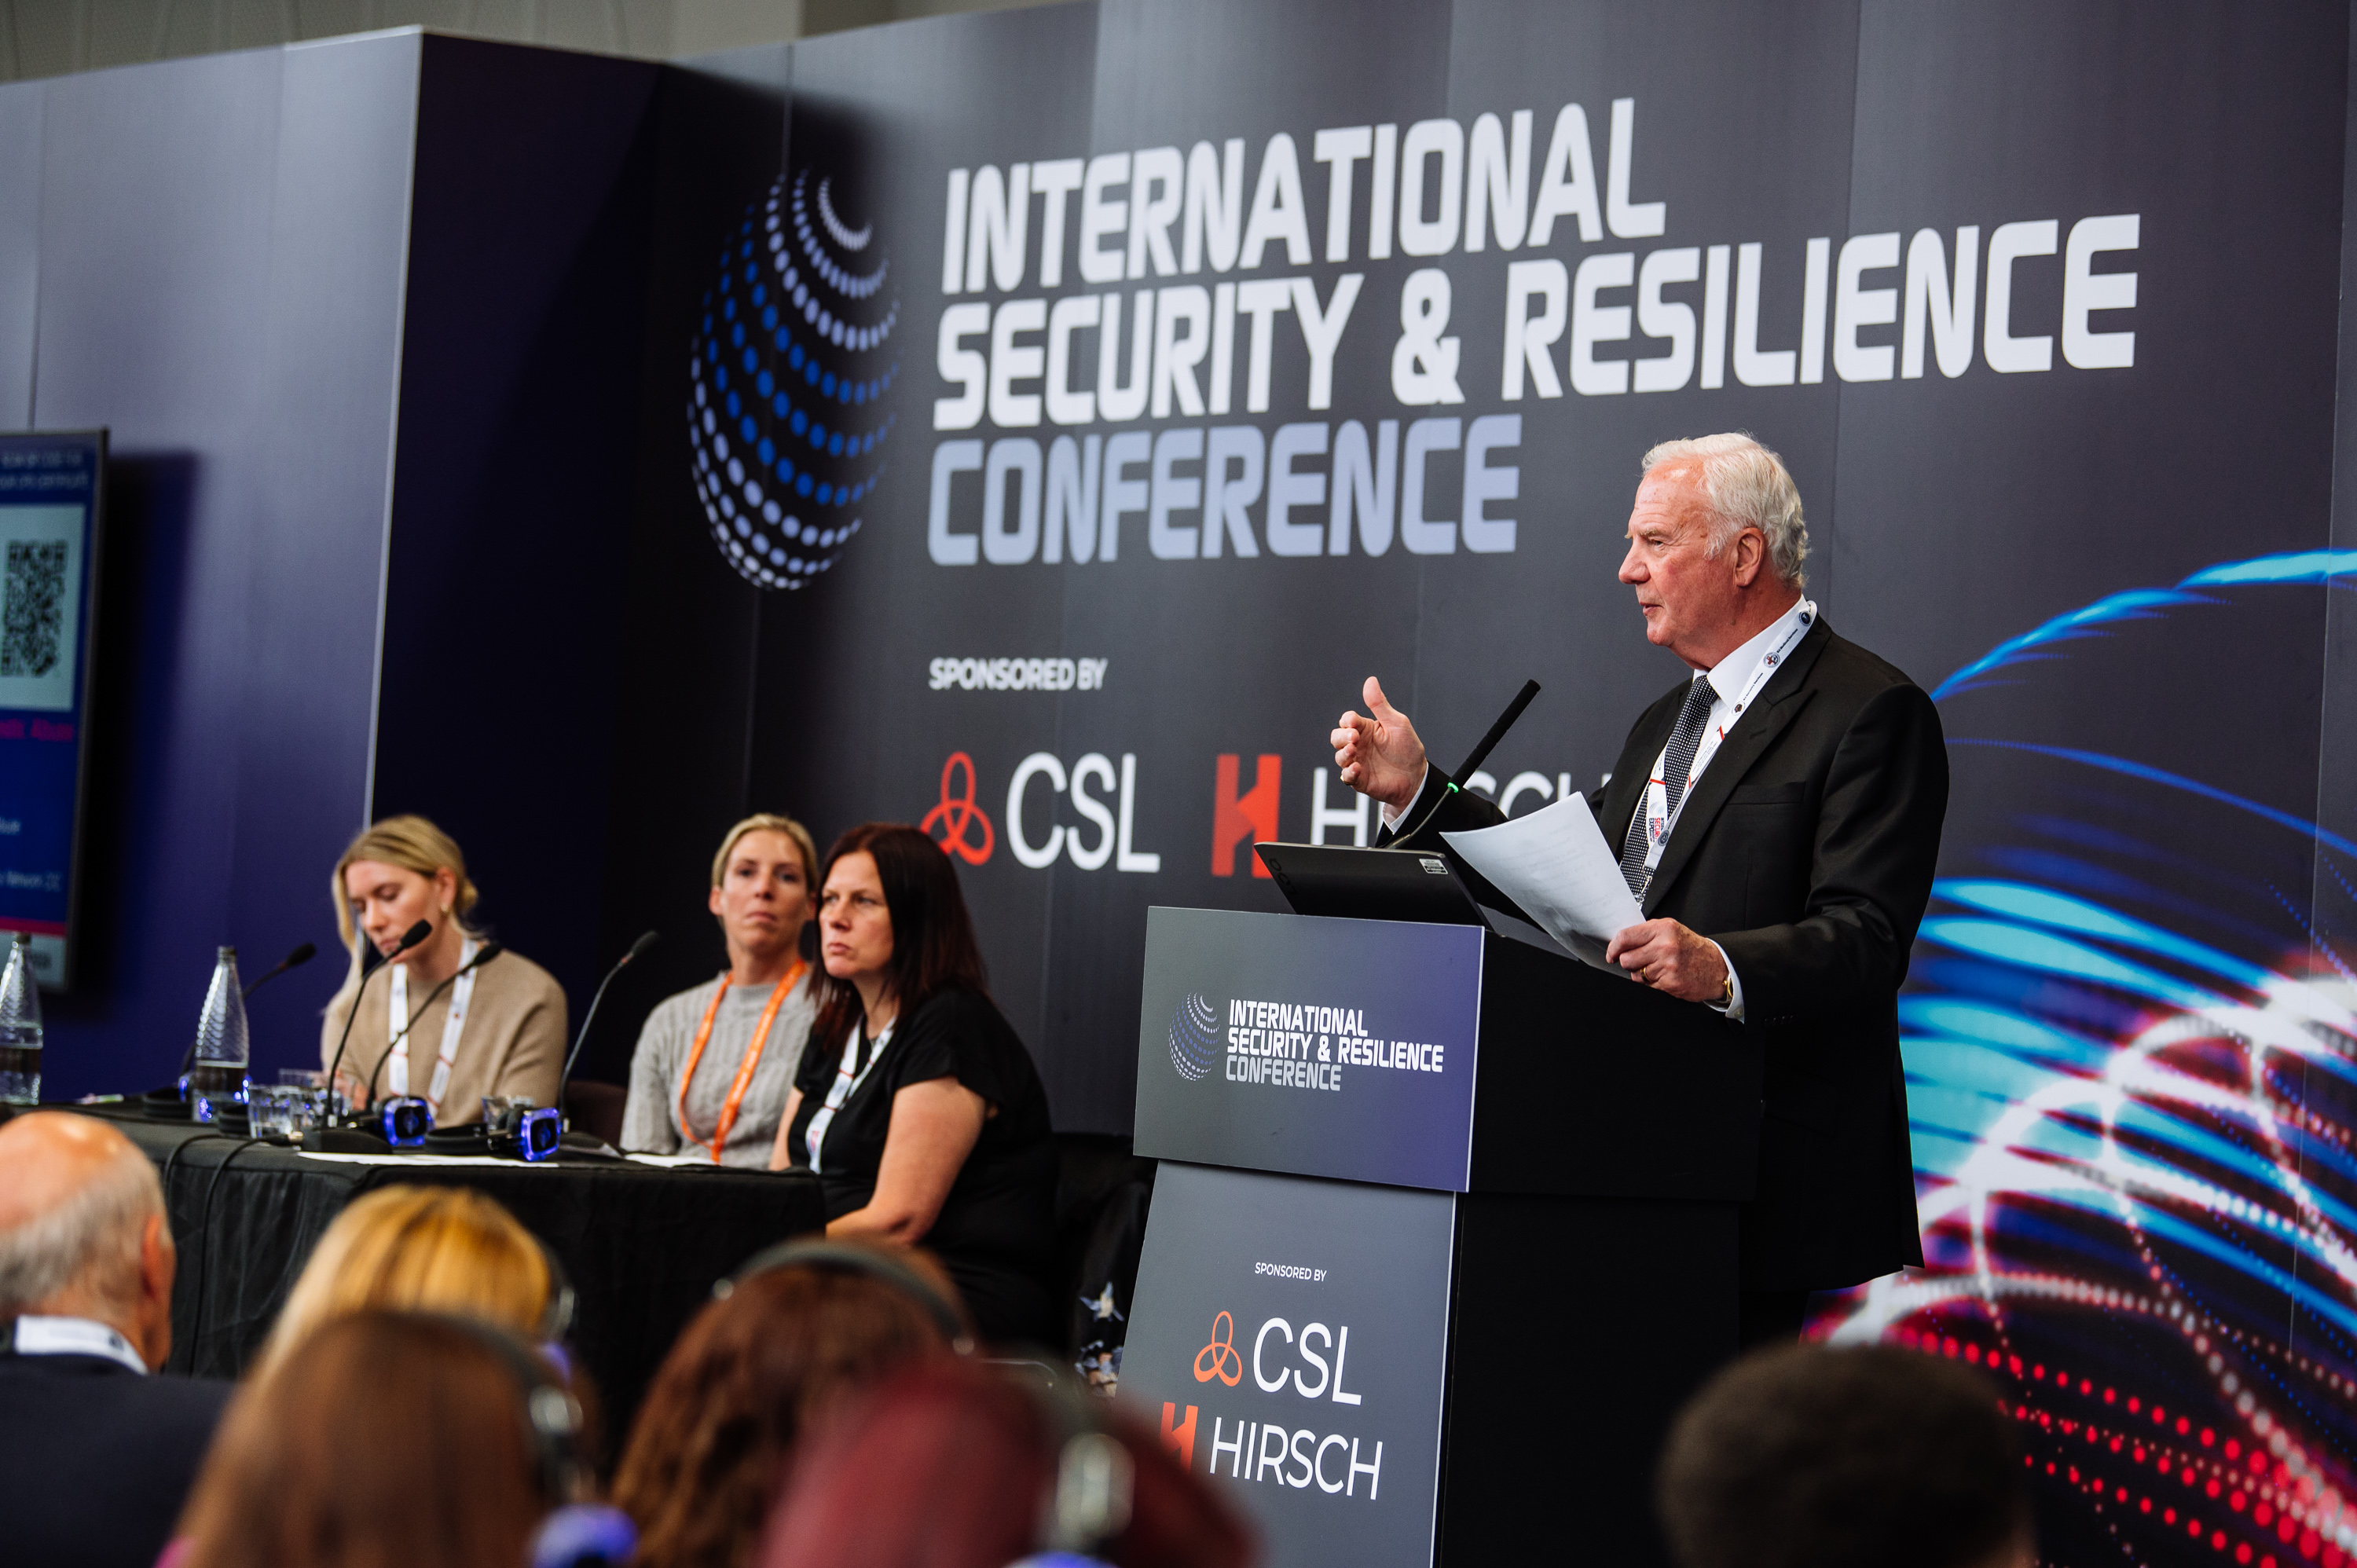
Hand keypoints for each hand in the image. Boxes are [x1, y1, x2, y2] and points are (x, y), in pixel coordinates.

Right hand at [1330, 676, 1427, 814]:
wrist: (1417, 776)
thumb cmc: (1408, 748)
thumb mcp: (1397, 723)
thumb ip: (1380, 704)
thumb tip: (1370, 681)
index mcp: (1365, 729)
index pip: (1347, 721)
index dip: (1347, 720)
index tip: (1353, 722)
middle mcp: (1358, 745)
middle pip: (1337, 738)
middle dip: (1341, 736)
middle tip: (1354, 738)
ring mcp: (1358, 762)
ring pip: (1339, 756)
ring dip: (1343, 754)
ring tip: (1354, 752)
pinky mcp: (1360, 779)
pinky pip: (1347, 776)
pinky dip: (1349, 772)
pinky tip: (1357, 768)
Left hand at [1605, 918, 1727, 1003]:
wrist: (1717, 966)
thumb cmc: (1692, 948)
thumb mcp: (1671, 931)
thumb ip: (1647, 933)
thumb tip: (1621, 941)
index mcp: (1663, 929)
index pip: (1625, 937)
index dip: (1614, 948)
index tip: (1612, 953)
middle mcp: (1665, 946)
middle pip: (1626, 959)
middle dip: (1629, 962)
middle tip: (1641, 961)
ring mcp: (1668, 966)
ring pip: (1635, 975)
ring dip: (1642, 974)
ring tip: (1658, 968)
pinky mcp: (1670, 984)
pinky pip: (1647, 987)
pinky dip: (1653, 984)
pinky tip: (1665, 977)